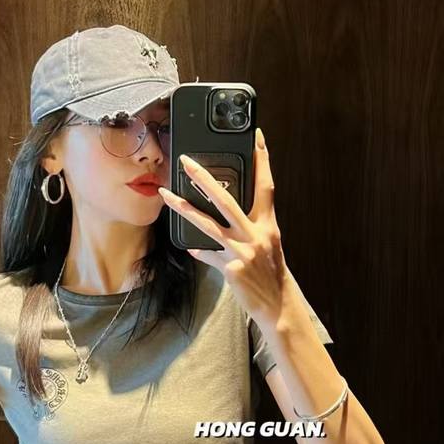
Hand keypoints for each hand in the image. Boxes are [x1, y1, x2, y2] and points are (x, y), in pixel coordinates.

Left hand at [158, 126, 287, 326]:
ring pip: (208, 225)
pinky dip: (199, 251)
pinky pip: (207, 254)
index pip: (266, 185)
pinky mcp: (231, 268)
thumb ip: (249, 228)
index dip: (263, 160)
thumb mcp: (267, 245)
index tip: (257, 138)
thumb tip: (227, 215)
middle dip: (204, 178)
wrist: (278, 306)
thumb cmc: (271, 272)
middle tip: (186, 162)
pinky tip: (191, 248)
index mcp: (268, 224)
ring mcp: (242, 251)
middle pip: (226, 199)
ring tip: (166, 195)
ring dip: (184, 208)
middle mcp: (256, 234)